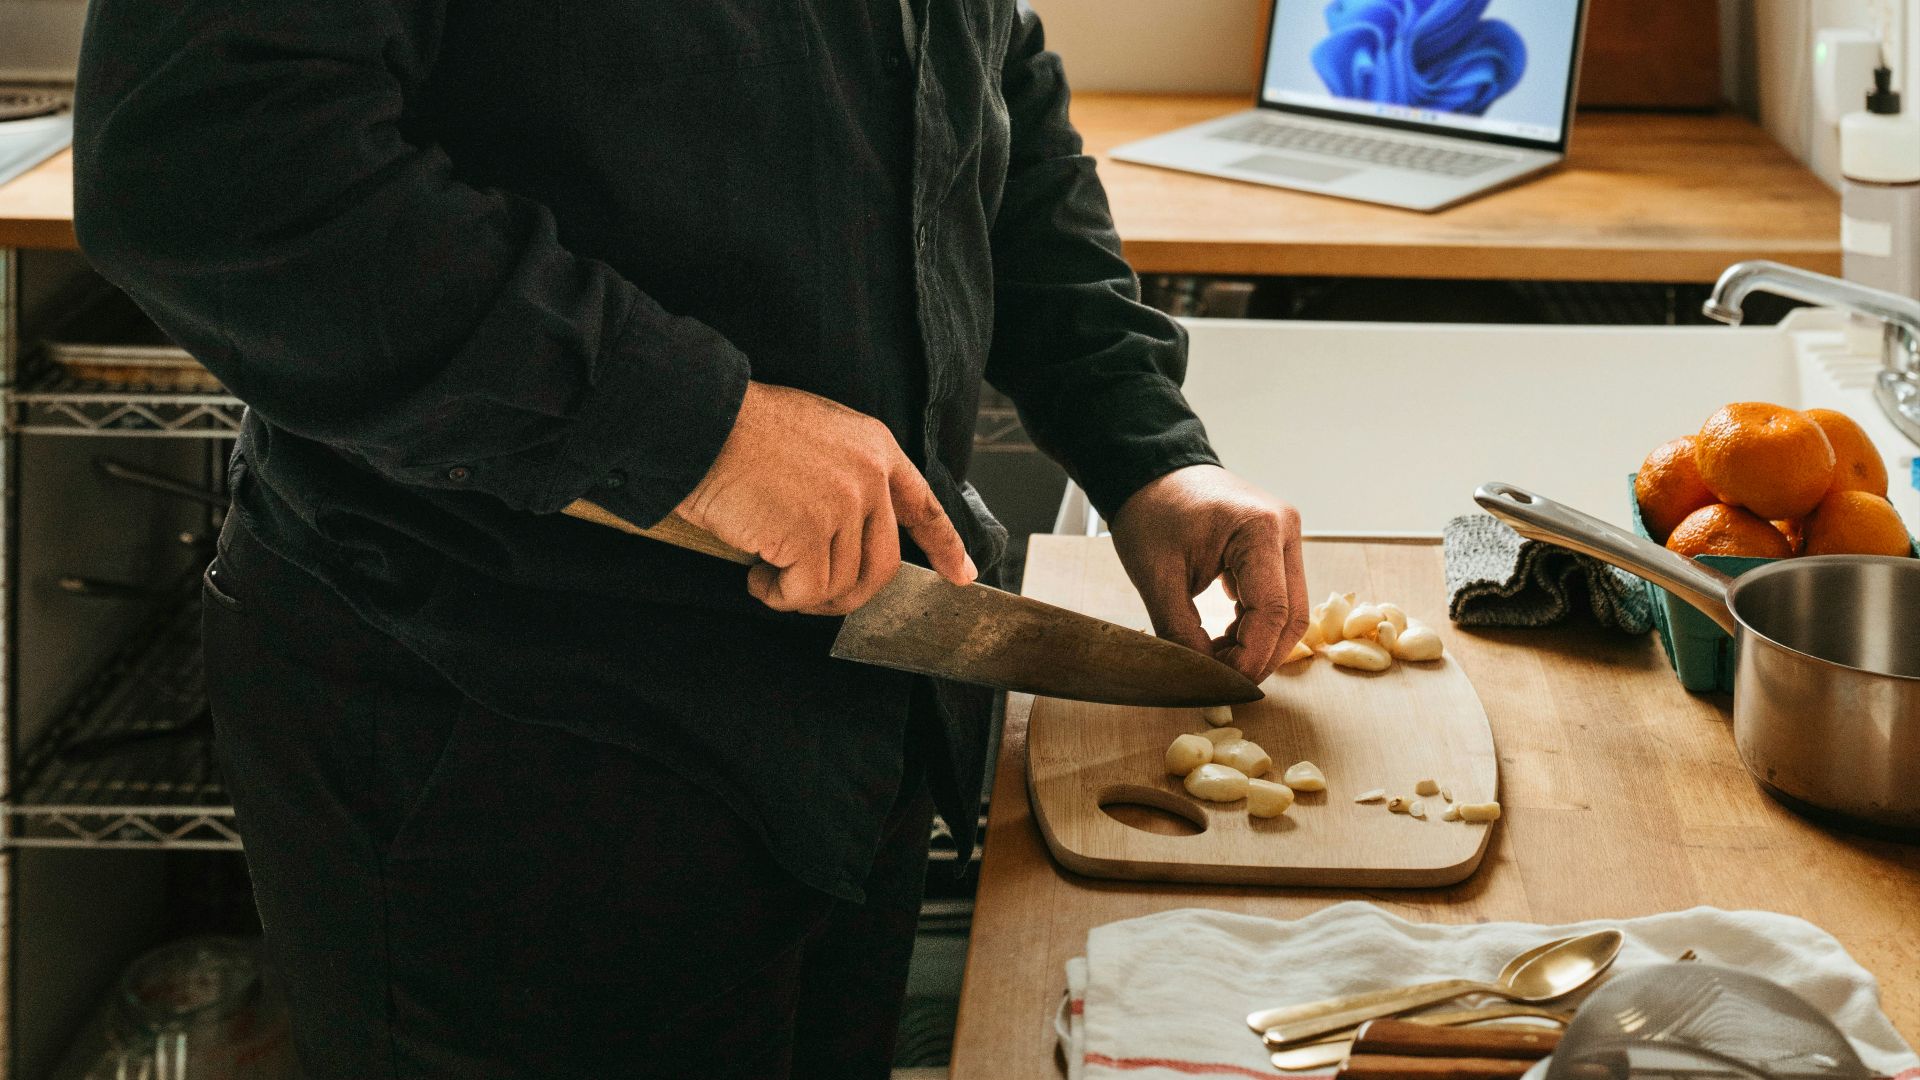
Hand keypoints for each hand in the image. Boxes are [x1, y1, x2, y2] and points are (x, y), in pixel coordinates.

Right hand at [675, 381, 975, 614]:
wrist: (700, 422)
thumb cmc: (740, 429)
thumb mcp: (816, 435)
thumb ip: (845, 477)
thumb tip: (845, 536)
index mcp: (876, 448)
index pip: (923, 506)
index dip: (944, 546)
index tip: (961, 576)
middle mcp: (869, 477)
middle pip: (883, 565)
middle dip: (850, 594)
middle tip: (808, 595)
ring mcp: (843, 506)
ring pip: (843, 584)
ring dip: (803, 594)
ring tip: (768, 576)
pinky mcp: (810, 535)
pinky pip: (806, 592)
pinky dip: (779, 597)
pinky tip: (757, 578)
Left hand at [1110, 465, 1307, 681]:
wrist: (1151, 472)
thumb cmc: (1150, 513)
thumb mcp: (1155, 576)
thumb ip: (1179, 630)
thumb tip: (1203, 676)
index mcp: (1259, 529)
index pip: (1271, 612)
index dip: (1251, 657)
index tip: (1222, 682)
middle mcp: (1285, 529)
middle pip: (1292, 615)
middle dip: (1260, 656)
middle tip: (1223, 680)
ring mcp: (1285, 536)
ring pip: (1290, 609)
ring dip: (1259, 643)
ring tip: (1218, 659)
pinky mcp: (1276, 546)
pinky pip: (1279, 596)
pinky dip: (1255, 624)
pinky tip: (1225, 638)